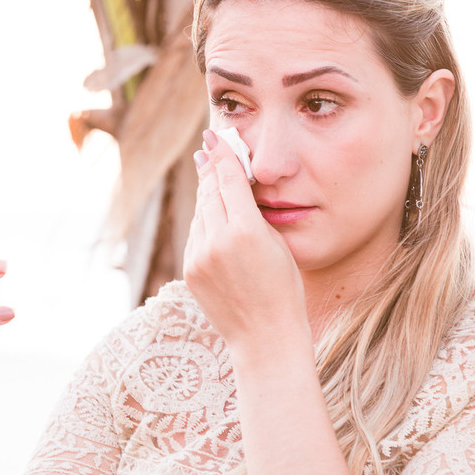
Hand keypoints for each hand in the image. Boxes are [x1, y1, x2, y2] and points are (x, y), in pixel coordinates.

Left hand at [183, 130, 306, 352]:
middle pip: (210, 191)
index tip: (215, 136)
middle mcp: (217, 242)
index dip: (223, 155)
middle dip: (211, 168)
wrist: (265, 338)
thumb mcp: (278, 244)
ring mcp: (199, 257)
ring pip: (200, 212)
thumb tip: (234, 186)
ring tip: (210, 173)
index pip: (230, 180)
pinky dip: (203, 220)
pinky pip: (196, 234)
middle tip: (209, 147)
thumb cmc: (284, 290)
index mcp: (247, 231)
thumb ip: (254, 213)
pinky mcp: (190, 270)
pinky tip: (211, 212)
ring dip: (206, 193)